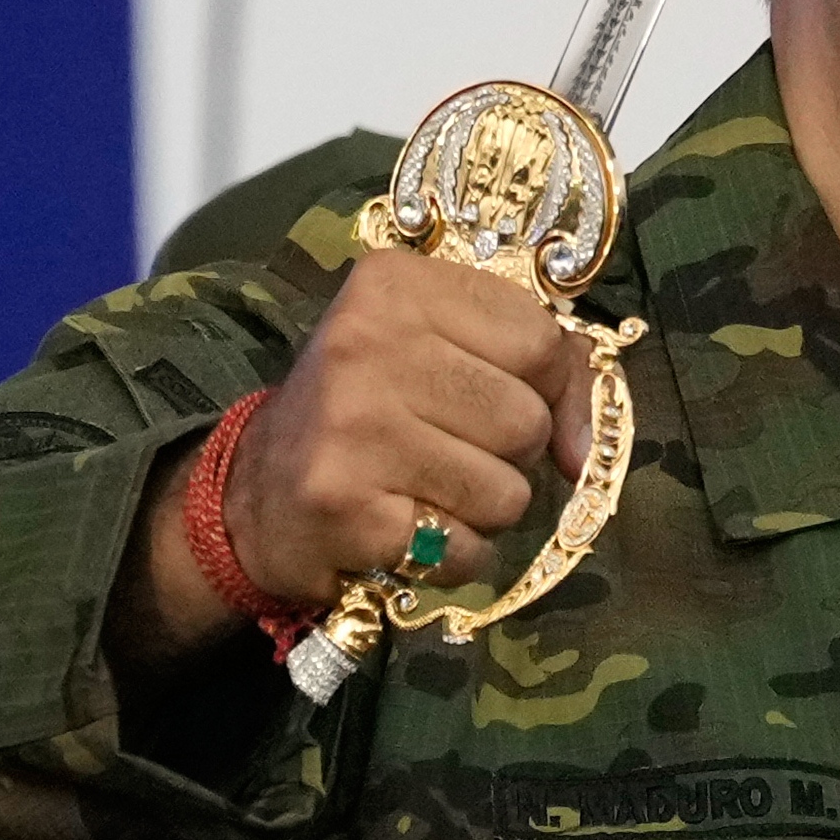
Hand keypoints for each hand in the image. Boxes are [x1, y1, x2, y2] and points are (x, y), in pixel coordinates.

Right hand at [116, 244, 597, 667]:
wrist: (253, 493)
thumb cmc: (365, 410)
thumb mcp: (438, 349)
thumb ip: (534, 367)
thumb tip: (586, 449)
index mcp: (394, 285)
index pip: (538, 337)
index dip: (545, 385)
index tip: (503, 397)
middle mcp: (366, 343)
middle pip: (526, 419)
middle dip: (509, 453)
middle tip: (448, 449)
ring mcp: (354, 427)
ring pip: (506, 491)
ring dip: (484, 508)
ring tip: (426, 488)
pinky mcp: (348, 507)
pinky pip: (467, 548)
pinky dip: (455, 554)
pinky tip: (407, 528)